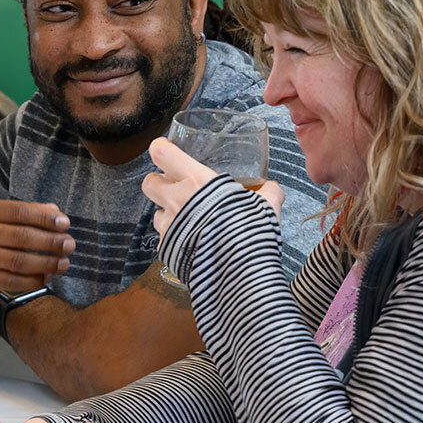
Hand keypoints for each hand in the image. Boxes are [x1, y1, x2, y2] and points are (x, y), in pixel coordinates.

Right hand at [0, 199, 73, 292]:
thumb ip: (23, 211)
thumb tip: (56, 211)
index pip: (19, 211)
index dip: (45, 217)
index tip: (65, 223)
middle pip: (22, 237)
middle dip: (51, 242)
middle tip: (70, 244)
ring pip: (20, 262)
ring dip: (47, 263)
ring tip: (65, 263)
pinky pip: (13, 281)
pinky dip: (34, 281)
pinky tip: (47, 277)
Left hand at [142, 137, 284, 239]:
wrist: (238, 274)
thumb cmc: (249, 232)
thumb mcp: (266, 206)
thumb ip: (268, 193)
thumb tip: (273, 188)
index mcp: (197, 182)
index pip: (162, 154)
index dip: (160, 149)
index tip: (166, 149)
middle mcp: (176, 201)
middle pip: (149, 183)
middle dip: (158, 183)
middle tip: (176, 187)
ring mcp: (169, 228)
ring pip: (155, 214)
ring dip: (167, 214)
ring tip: (188, 220)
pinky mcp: (167, 251)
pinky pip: (165, 240)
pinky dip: (175, 240)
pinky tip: (192, 244)